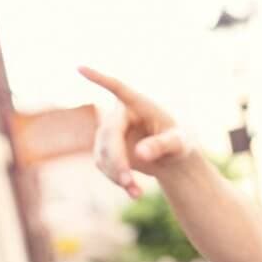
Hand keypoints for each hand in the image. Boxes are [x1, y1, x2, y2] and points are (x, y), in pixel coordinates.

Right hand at [79, 66, 194, 197]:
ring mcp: (110, 131)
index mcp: (141, 104)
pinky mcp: (106, 149)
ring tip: (136, 193)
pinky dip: (117, 179)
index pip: (118, 88)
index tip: (80, 68)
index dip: (100, 79)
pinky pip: (104, 165)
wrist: (173, 158)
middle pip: (108, 134)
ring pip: (103, 152)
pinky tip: (134, 192)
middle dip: (116, 158)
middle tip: (127, 180)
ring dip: (117, 173)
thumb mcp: (180, 144)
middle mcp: (121, 114)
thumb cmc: (180, 143)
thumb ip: (163, 145)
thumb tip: (140, 152)